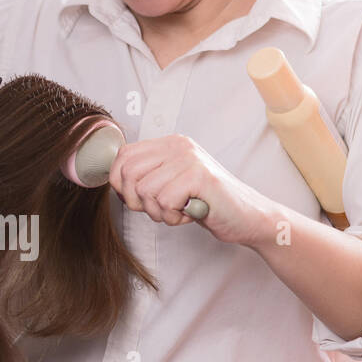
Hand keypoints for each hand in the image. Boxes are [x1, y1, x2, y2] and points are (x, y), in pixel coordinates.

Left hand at [108, 134, 272, 247]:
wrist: (247, 217)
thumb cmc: (207, 203)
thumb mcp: (172, 184)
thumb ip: (148, 176)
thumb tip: (115, 181)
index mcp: (170, 143)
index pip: (123, 156)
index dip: (120, 184)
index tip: (136, 200)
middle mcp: (179, 146)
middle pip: (128, 173)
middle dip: (137, 201)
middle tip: (160, 210)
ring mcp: (190, 159)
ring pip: (145, 190)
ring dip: (158, 212)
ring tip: (179, 211)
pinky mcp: (199, 177)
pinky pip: (164, 201)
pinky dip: (173, 217)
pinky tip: (190, 214)